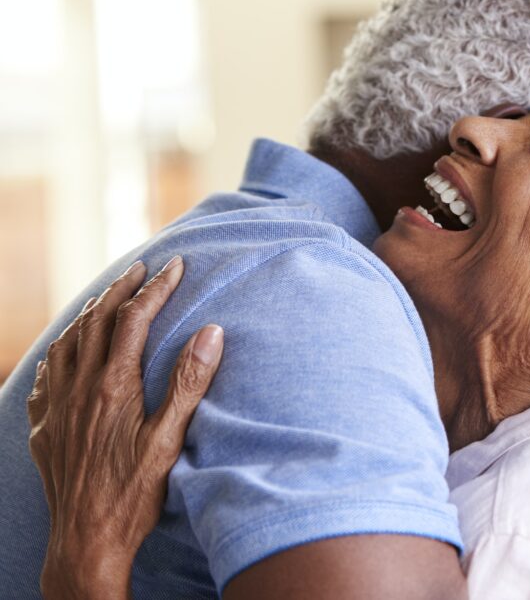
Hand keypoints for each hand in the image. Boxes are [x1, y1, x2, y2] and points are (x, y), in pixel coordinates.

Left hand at [26, 257, 223, 599]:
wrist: (87, 539)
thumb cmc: (134, 493)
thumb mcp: (170, 438)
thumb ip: (189, 382)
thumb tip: (210, 332)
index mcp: (113, 386)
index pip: (133, 320)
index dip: (155, 288)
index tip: (174, 266)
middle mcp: (79, 389)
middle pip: (96, 321)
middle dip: (120, 289)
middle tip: (141, 269)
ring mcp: (56, 408)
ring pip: (67, 343)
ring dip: (88, 314)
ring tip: (106, 300)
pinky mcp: (43, 428)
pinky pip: (45, 374)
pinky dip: (60, 351)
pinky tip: (66, 353)